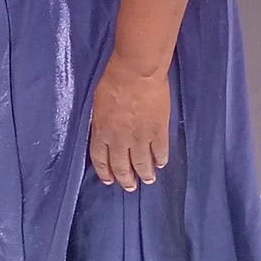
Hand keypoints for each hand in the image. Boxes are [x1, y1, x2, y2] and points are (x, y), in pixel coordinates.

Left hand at [89, 62, 171, 189]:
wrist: (136, 73)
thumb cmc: (113, 81)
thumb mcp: (98, 104)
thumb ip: (102, 123)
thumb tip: (106, 131)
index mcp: (102, 132)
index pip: (100, 159)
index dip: (105, 172)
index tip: (109, 180)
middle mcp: (119, 140)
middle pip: (121, 166)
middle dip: (126, 179)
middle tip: (130, 187)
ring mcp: (140, 137)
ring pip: (141, 163)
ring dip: (145, 173)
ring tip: (148, 180)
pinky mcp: (158, 131)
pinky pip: (159, 151)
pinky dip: (160, 159)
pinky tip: (161, 163)